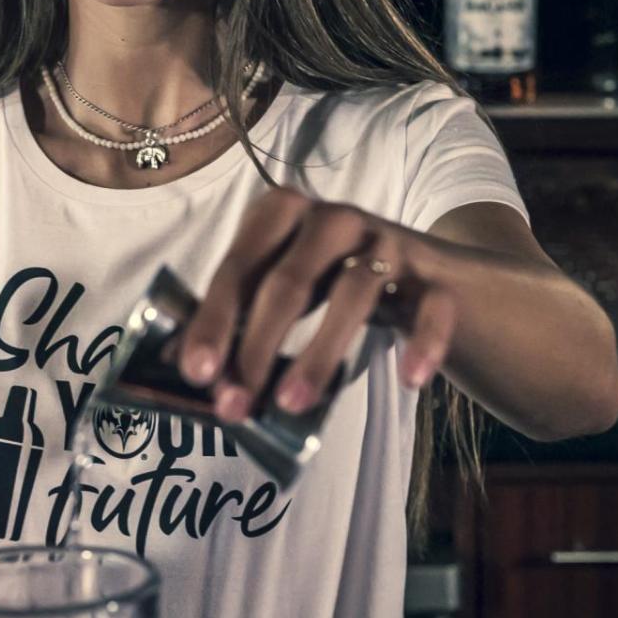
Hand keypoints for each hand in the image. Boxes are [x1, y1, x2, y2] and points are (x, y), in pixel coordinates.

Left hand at [175, 187, 456, 420]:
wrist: (414, 266)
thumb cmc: (322, 278)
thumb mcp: (276, 284)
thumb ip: (236, 318)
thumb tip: (184, 369)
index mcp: (281, 212)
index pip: (239, 266)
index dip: (214, 321)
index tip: (196, 374)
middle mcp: (334, 218)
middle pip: (290, 281)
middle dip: (256, 348)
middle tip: (236, 405)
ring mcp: (388, 241)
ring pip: (354, 293)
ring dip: (319, 354)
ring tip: (292, 405)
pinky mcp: (432, 273)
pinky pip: (433, 306)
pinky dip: (424, 341)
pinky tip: (411, 380)